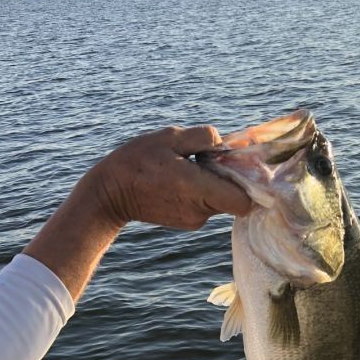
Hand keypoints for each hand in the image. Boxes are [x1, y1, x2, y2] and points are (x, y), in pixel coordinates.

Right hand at [25, 123, 250, 300]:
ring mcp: (194, 220)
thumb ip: (202, 137)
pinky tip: (181, 179)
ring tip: (189, 167)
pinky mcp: (188, 222)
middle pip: (235, 199)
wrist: (109, 194)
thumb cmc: (137, 161)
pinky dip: (202, 191)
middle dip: (230, 178)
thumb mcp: (169, 137)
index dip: (249, 184)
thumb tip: (224, 142)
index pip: (244, 202)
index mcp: (198, 189)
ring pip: (221, 201)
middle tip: (210, 159)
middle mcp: (200, 211)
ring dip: (214, 183)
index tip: (240, 166)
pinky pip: (207, 205)